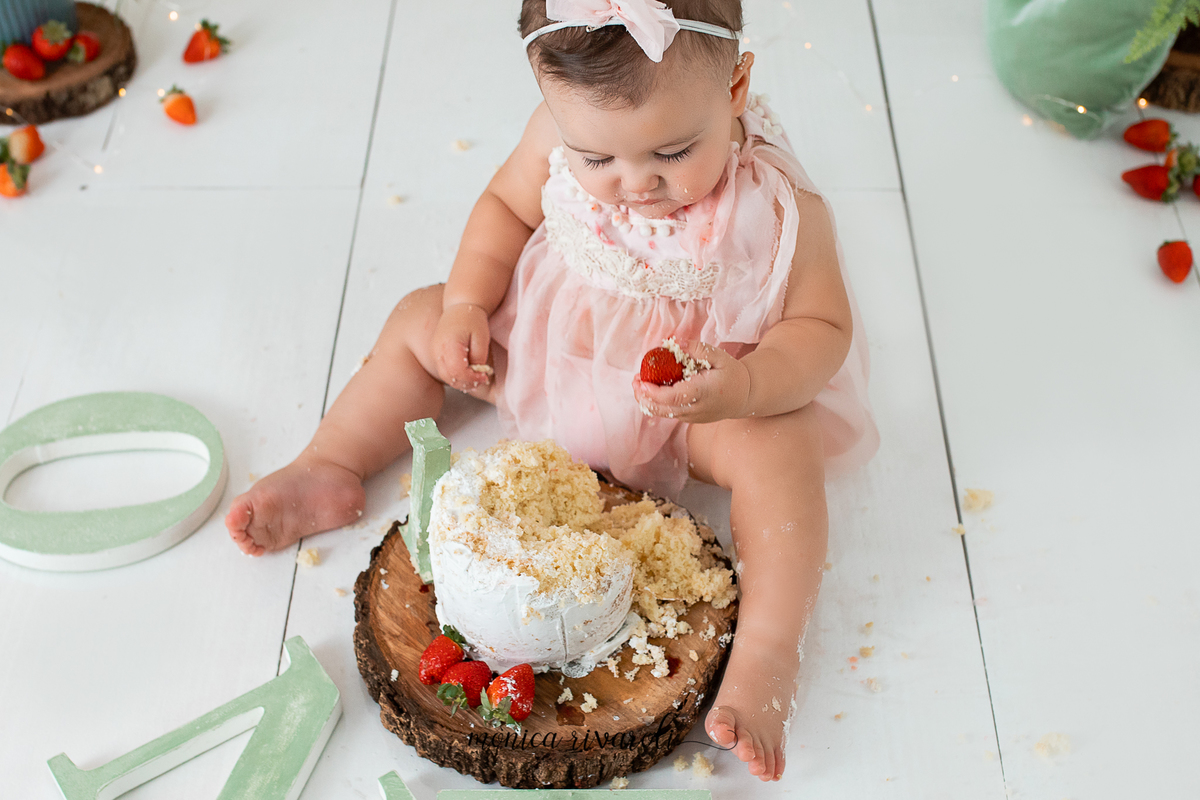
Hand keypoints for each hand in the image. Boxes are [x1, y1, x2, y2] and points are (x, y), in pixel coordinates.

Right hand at [433, 303, 492, 390]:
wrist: (460, 306)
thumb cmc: (472, 319)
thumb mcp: (482, 337)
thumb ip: (479, 357)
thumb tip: (477, 372)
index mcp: (449, 344)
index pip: (458, 371)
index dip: (472, 377)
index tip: (485, 376)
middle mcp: (437, 350)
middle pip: (450, 377)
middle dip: (467, 382)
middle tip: (482, 378)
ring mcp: (435, 353)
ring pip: (446, 377)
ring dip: (462, 381)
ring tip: (476, 376)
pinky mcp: (436, 355)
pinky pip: (445, 372)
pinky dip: (457, 376)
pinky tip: (469, 372)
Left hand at [632, 341, 751, 423]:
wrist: (745, 396)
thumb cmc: (732, 374)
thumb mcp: (720, 356)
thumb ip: (698, 349)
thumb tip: (676, 343)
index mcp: (702, 393)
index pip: (672, 398)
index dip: (652, 392)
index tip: (640, 380)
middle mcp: (695, 409)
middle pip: (661, 410)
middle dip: (643, 397)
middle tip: (635, 380)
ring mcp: (692, 417)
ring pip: (663, 414)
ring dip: (648, 400)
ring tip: (640, 383)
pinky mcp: (690, 420)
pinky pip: (669, 413)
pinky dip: (657, 403)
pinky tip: (653, 389)